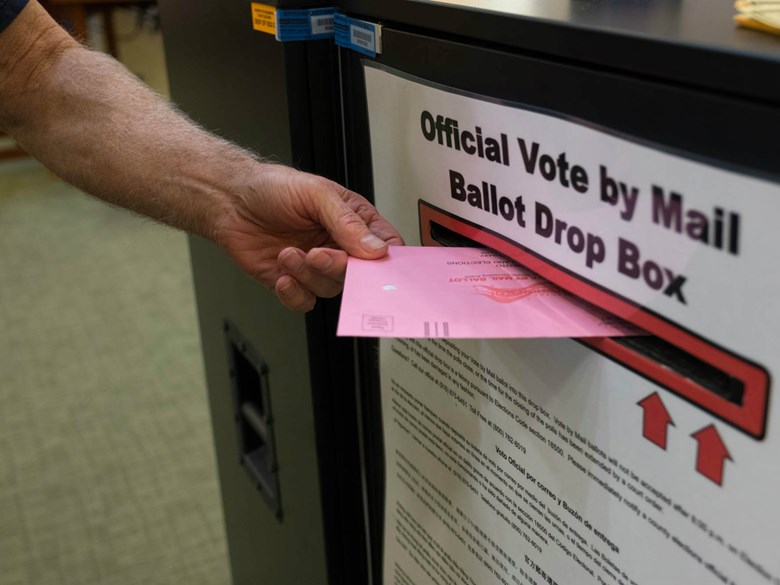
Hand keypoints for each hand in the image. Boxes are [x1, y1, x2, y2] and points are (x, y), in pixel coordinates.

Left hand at [215, 164, 403, 311]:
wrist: (229, 201)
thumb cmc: (272, 188)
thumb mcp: (315, 194)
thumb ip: (347, 222)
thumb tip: (376, 248)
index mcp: (353, 221)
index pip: (385, 246)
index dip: (385, 260)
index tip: (374, 265)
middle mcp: (338, 246)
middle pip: (358, 275)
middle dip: (337, 267)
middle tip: (317, 254)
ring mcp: (316, 266)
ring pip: (330, 289)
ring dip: (307, 275)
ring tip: (286, 253)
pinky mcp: (293, 282)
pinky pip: (305, 302)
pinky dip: (294, 293)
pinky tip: (281, 275)